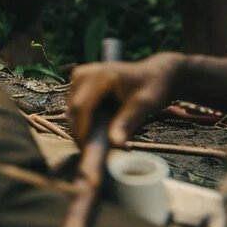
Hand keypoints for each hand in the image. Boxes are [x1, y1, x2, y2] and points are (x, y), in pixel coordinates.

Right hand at [67, 52, 183, 147]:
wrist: (154, 74)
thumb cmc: (152, 87)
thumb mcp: (145, 105)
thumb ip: (128, 122)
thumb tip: (114, 144)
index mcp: (99, 75)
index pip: (81, 106)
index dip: (82, 130)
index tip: (88, 151)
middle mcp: (84, 74)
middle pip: (73, 110)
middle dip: (81, 132)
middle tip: (96, 152)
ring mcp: (79, 77)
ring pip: (72, 110)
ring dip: (82, 128)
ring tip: (98, 143)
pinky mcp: (79, 83)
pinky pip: (75, 107)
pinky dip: (84, 121)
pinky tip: (97, 130)